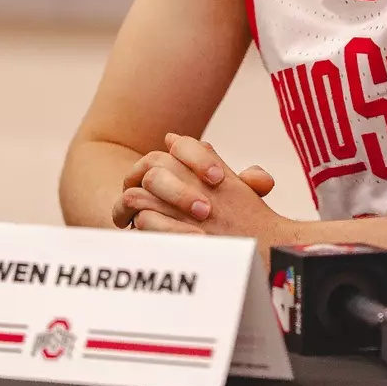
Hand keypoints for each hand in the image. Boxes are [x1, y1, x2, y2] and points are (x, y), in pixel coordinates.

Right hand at [112, 134, 283, 238]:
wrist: (176, 234)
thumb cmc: (207, 214)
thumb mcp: (228, 198)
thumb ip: (246, 187)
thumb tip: (263, 181)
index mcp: (177, 158)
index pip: (181, 145)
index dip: (198, 158)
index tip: (217, 178)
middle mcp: (152, 170)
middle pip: (157, 164)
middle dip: (182, 189)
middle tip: (207, 210)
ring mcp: (135, 191)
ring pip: (138, 191)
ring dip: (163, 212)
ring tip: (197, 230)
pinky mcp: (123, 215)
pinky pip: (123, 214)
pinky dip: (148, 227)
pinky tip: (172, 241)